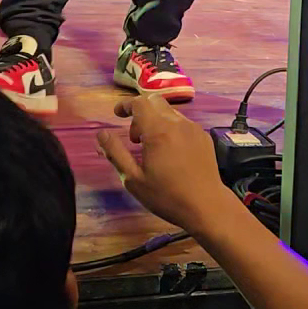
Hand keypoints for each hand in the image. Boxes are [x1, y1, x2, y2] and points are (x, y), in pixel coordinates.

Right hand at [97, 96, 229, 232]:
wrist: (206, 205)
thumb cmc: (166, 196)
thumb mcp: (133, 179)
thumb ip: (116, 153)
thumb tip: (101, 134)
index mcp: (158, 131)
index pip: (140, 103)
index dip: (126, 105)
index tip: (117, 114)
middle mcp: (177, 123)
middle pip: (155, 102)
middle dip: (140, 113)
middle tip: (135, 139)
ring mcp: (193, 128)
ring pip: (170, 113)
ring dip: (156, 122)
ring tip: (153, 149)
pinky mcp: (204, 136)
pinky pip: (183, 123)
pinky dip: (171, 129)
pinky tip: (171, 153)